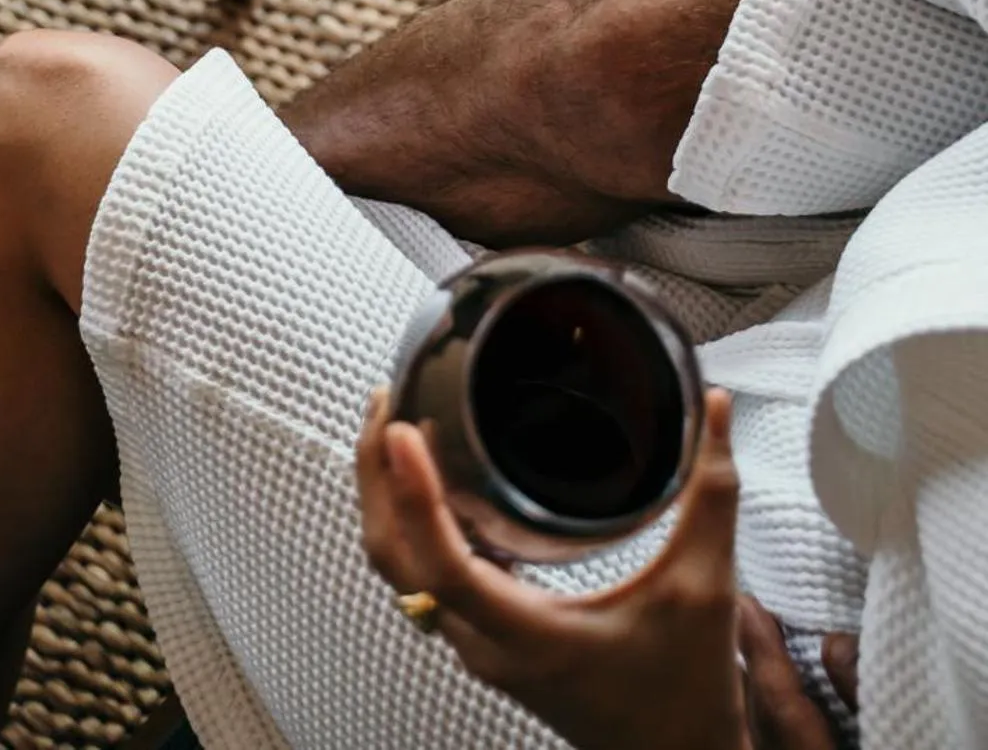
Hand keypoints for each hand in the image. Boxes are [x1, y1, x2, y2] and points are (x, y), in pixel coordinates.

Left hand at [357, 387, 850, 749]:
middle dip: (376, 479)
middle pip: (395, 558)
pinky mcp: (490, 639)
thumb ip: (710, 497)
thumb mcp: (704, 589)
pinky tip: (435, 479)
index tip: (400, 428)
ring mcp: (482, 645)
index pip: (442, 563)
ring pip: (402, 569)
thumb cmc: (686, 693)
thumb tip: (717, 409)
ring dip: (387, 499)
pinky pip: (426, 576)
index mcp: (526, 635)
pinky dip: (413, 523)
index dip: (413, 493)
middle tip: (384, 401)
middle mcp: (487, 644)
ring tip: (394, 426)